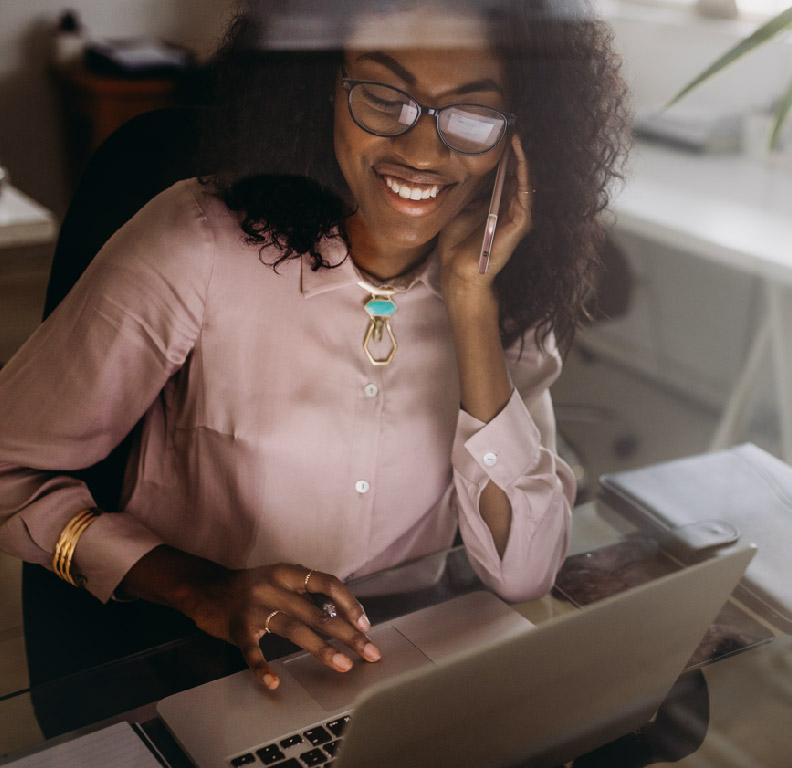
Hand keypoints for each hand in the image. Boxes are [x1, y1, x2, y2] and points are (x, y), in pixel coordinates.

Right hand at [193, 563, 380, 689]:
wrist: (206, 588)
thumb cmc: (252, 588)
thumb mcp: (282, 580)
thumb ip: (307, 594)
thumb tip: (344, 617)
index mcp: (289, 573)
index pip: (327, 583)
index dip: (349, 603)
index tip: (365, 625)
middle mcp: (274, 586)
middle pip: (317, 612)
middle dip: (347, 634)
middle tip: (369, 652)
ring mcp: (255, 607)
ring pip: (294, 629)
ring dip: (322, 649)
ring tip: (343, 666)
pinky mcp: (237, 627)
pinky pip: (251, 651)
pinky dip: (262, 668)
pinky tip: (274, 682)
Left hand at [437, 134, 532, 295]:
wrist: (458, 271)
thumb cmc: (457, 243)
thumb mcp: (461, 205)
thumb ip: (470, 185)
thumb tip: (467, 158)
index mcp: (499, 202)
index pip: (506, 169)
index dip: (505, 148)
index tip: (501, 124)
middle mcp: (512, 206)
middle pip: (518, 169)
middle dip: (517, 146)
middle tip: (514, 117)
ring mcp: (519, 214)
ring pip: (525, 176)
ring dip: (523, 152)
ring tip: (519, 127)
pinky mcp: (521, 222)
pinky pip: (526, 191)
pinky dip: (524, 169)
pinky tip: (520, 150)